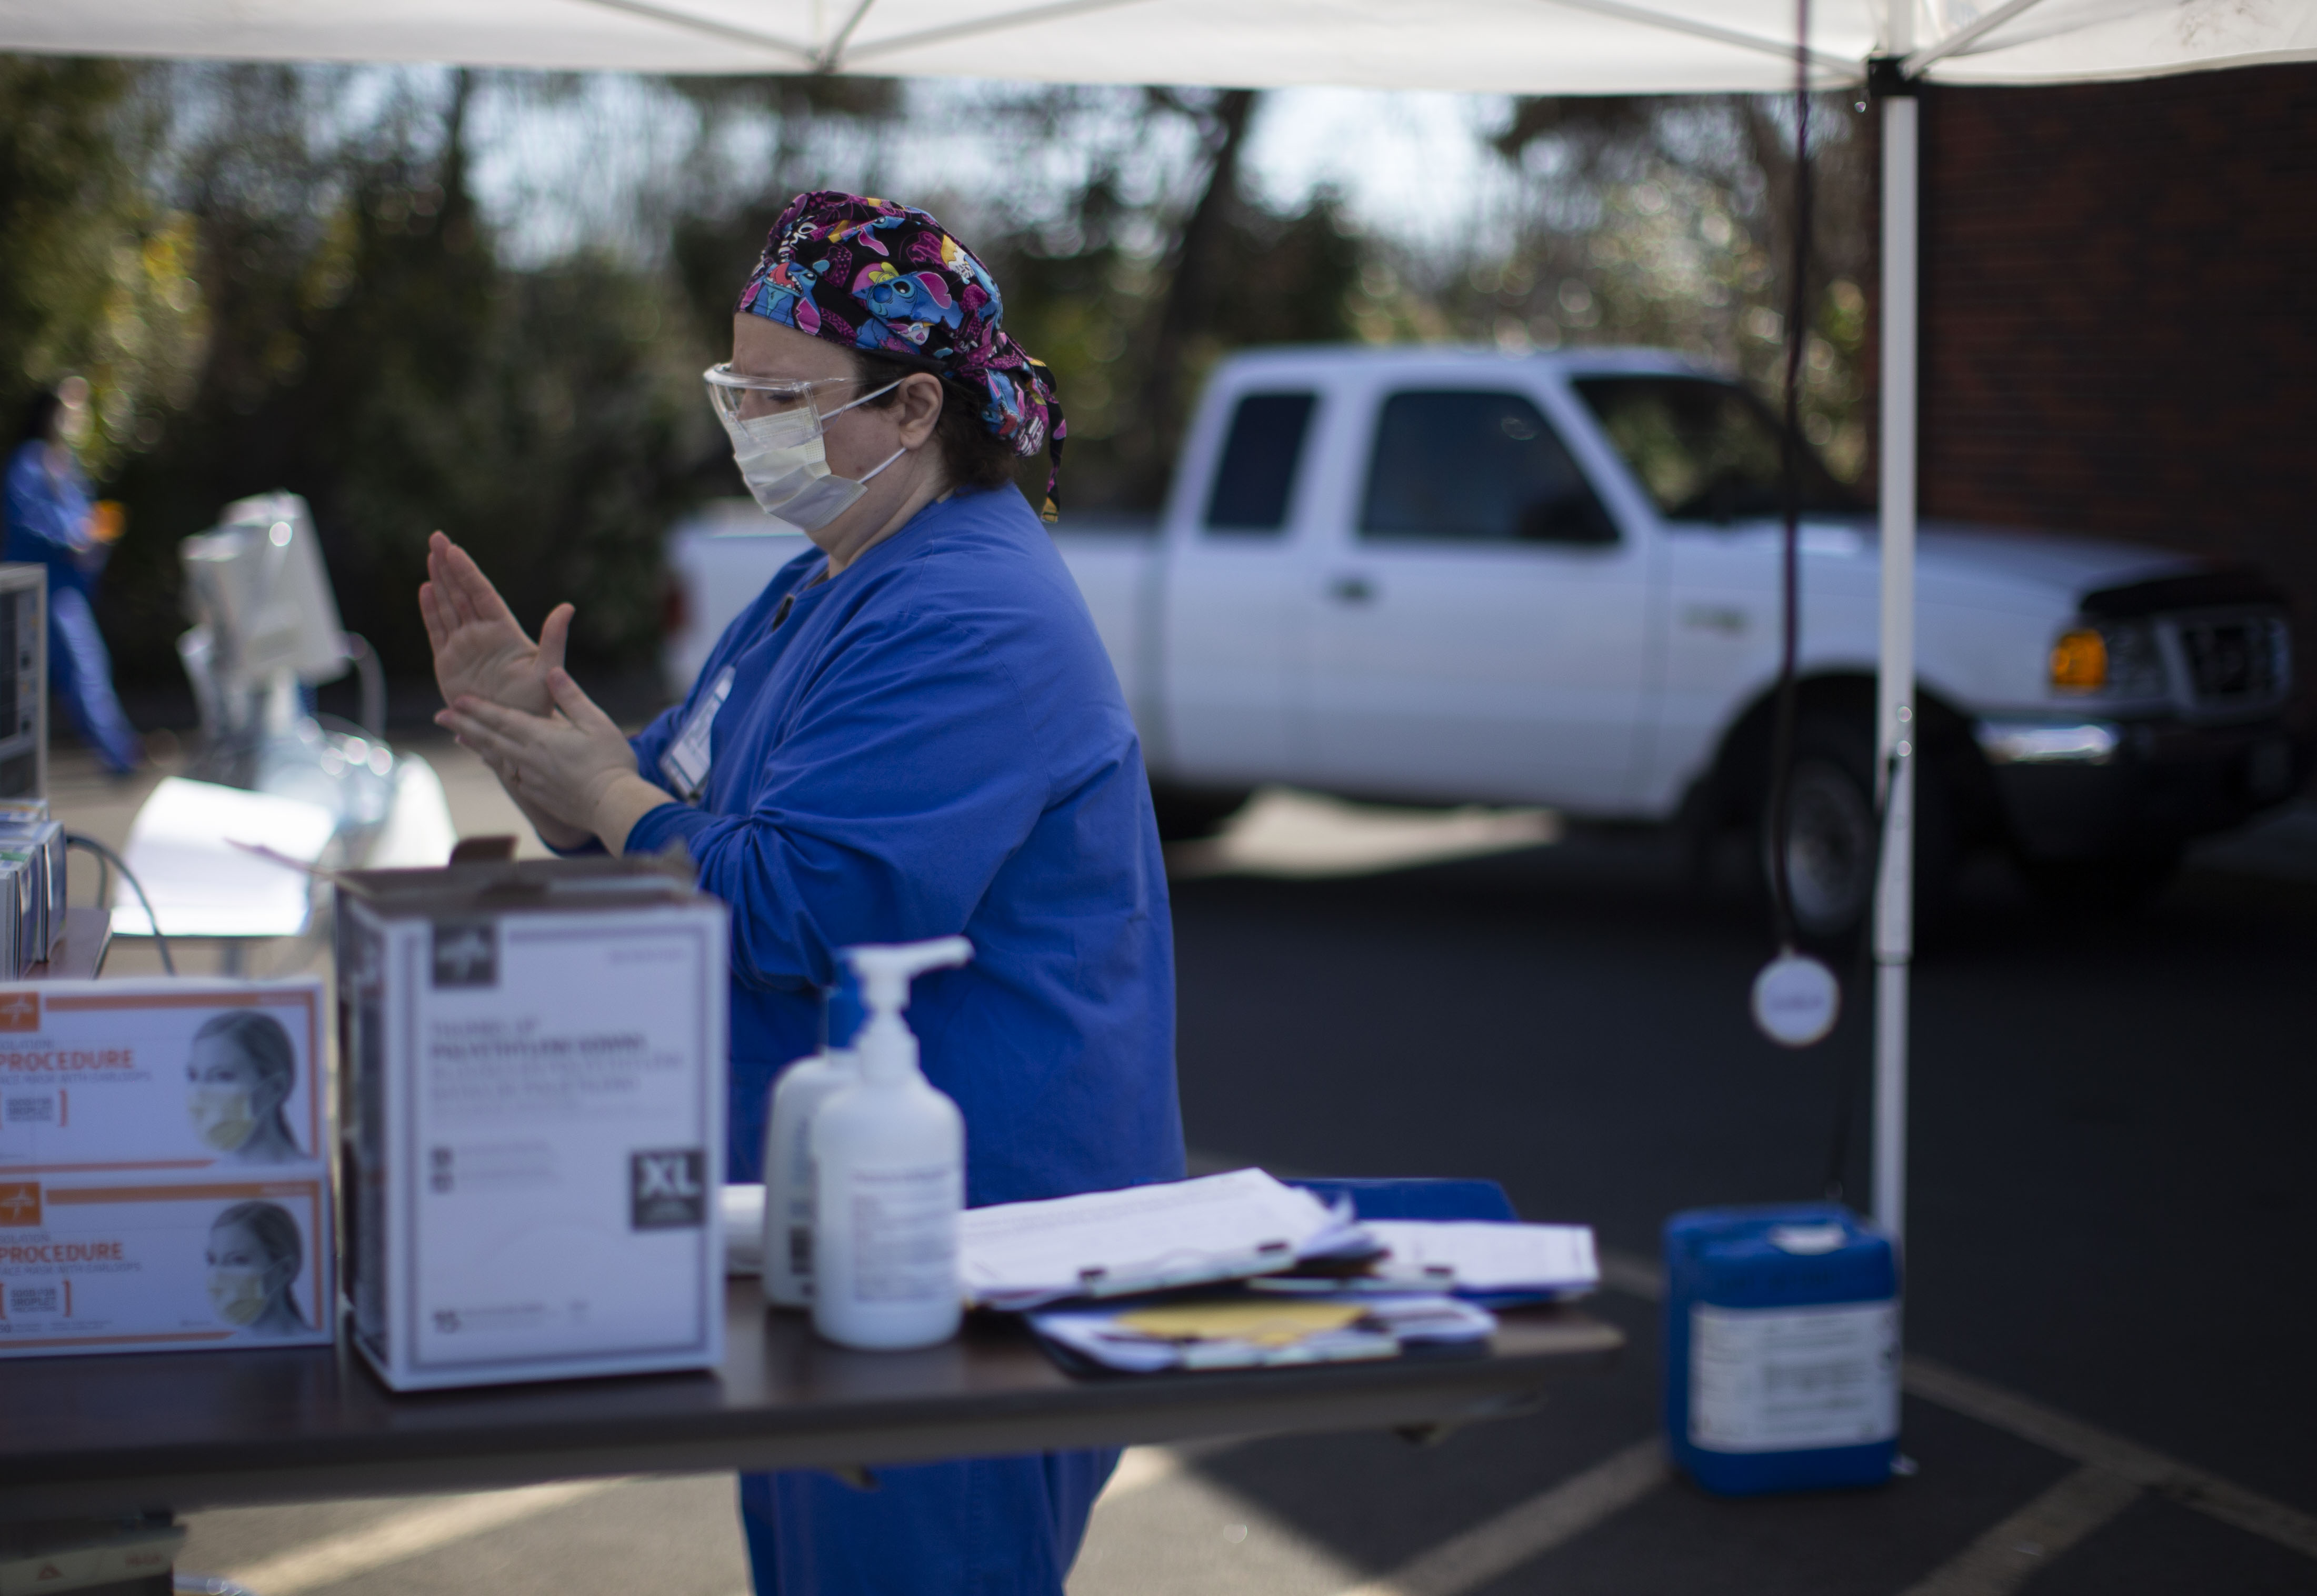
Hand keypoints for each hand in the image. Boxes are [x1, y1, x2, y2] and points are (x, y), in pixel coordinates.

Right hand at [419, 531, 571, 717]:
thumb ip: (554, 638)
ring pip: (448, 607)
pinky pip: (437, 631)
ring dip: (439, 582)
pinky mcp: (449, 661)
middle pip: (462, 593)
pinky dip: (430, 611)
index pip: (482, 594)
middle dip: (449, 566)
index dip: (468, 571)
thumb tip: (567, 607)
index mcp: (504, 631)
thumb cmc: (536, 703)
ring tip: (430, 556)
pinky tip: (425, 589)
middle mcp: (482, 633)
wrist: (515, 730)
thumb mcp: (547, 669)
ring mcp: (464, 645)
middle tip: (436, 538)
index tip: (454, 549)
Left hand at [436, 669, 669, 853]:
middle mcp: (528, 757)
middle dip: (463, 725)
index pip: (500, 718)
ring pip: (496, 758)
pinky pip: (510, 776)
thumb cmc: (610, 762)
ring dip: (476, 745)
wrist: (614, 806)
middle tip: (439, 716)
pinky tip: (493, 763)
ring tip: (460, 738)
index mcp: (540, 737)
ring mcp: (531, 778)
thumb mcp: (596, 722)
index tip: (456, 700)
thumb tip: (552, 671)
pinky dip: (496, 765)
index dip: (477, 708)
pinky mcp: (538, 794)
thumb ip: (571, 697)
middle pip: (489, 738)